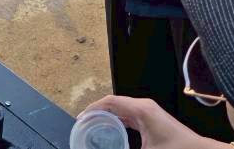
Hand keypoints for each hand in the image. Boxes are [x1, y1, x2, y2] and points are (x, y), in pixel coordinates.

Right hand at [84, 96, 223, 148]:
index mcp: (141, 110)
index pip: (110, 101)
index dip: (93, 109)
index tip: (81, 119)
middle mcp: (144, 107)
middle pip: (114, 103)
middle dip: (98, 112)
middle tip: (84, 125)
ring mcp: (149, 112)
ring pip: (122, 110)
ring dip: (107, 116)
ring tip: (93, 127)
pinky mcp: (153, 120)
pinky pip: (130, 117)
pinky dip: (118, 122)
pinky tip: (112, 131)